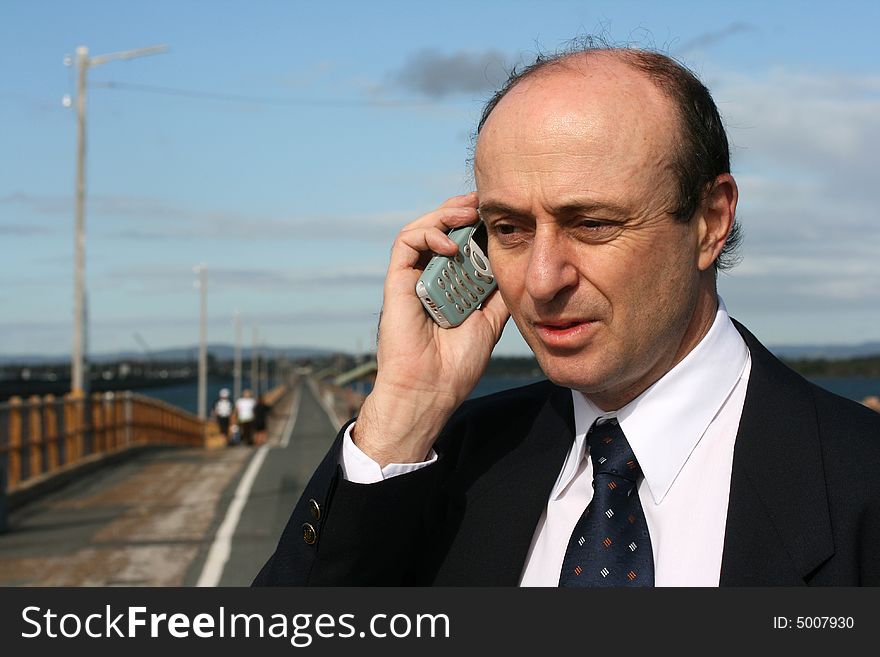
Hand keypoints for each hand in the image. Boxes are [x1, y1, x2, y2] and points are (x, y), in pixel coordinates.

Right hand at [353, 193, 509, 465]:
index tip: (498, 214)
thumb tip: (518, 265)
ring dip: (444, 215)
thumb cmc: (458, 364)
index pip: (461, 244)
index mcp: (451, 286)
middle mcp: (430, 278)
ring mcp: (413, 279)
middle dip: (461, 212)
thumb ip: (498, 294)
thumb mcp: (491, 322)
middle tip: (482, 203)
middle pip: (442, 231)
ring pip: (422, 230)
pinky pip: (406, 245)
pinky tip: (450, 244)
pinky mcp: (397, 282)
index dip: (476, 226)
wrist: (431, 390)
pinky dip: (427, 235)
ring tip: (467, 214)